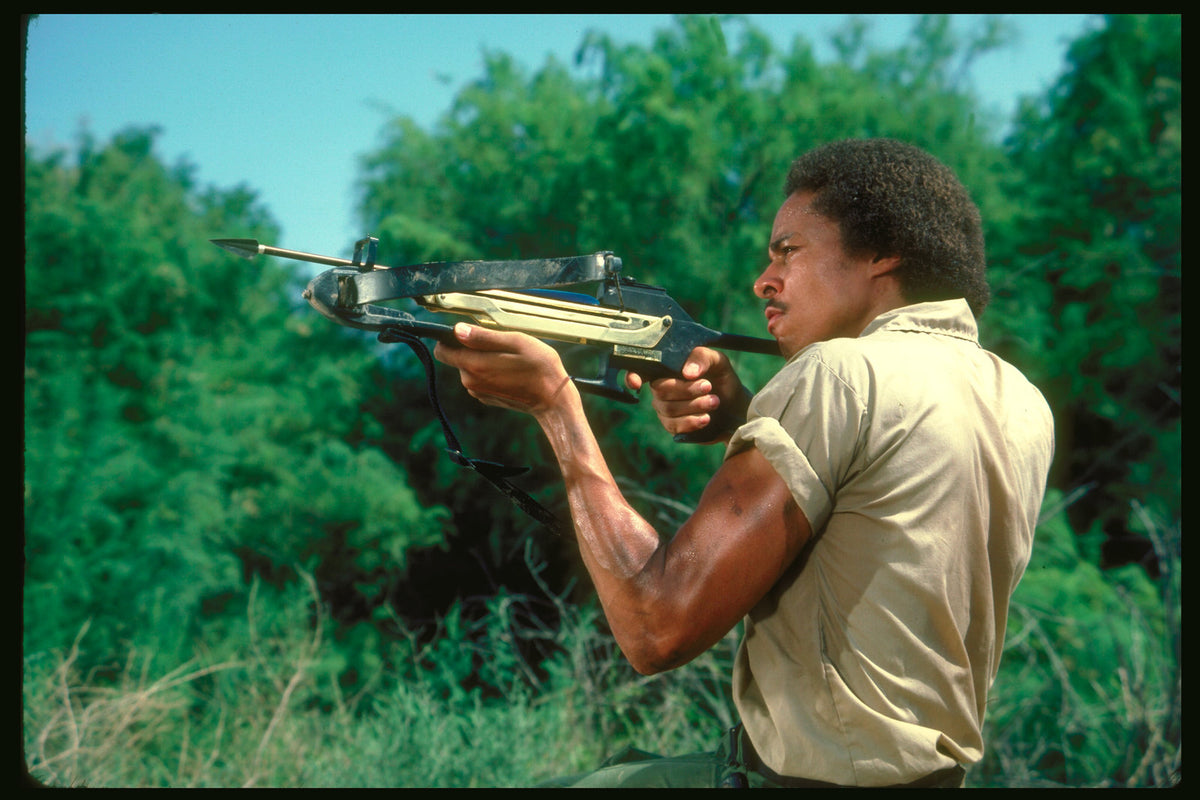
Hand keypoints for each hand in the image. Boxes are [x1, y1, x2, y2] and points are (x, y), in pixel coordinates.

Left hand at [433, 324, 574, 416]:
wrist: (553, 399)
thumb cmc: (540, 369)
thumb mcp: (516, 342)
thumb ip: (484, 336)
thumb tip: (458, 330)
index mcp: (475, 366)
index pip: (442, 351)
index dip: (451, 338)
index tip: (469, 334)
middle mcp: (471, 382)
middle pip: (458, 357)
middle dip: (473, 348)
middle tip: (502, 347)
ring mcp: (479, 391)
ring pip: (470, 367)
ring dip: (484, 360)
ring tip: (509, 359)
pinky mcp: (487, 397)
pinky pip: (480, 378)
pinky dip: (491, 372)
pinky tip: (510, 371)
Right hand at [625, 347, 749, 440]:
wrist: (736, 406)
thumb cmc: (723, 379)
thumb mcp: (718, 362)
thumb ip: (702, 358)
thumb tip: (687, 372)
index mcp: (667, 369)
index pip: (641, 370)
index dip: (632, 376)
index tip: (636, 383)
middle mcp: (661, 389)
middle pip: (660, 390)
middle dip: (685, 389)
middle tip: (708, 386)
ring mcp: (665, 409)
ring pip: (667, 409)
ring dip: (693, 405)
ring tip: (714, 401)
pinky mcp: (674, 426)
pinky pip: (673, 426)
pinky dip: (691, 421)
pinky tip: (706, 418)